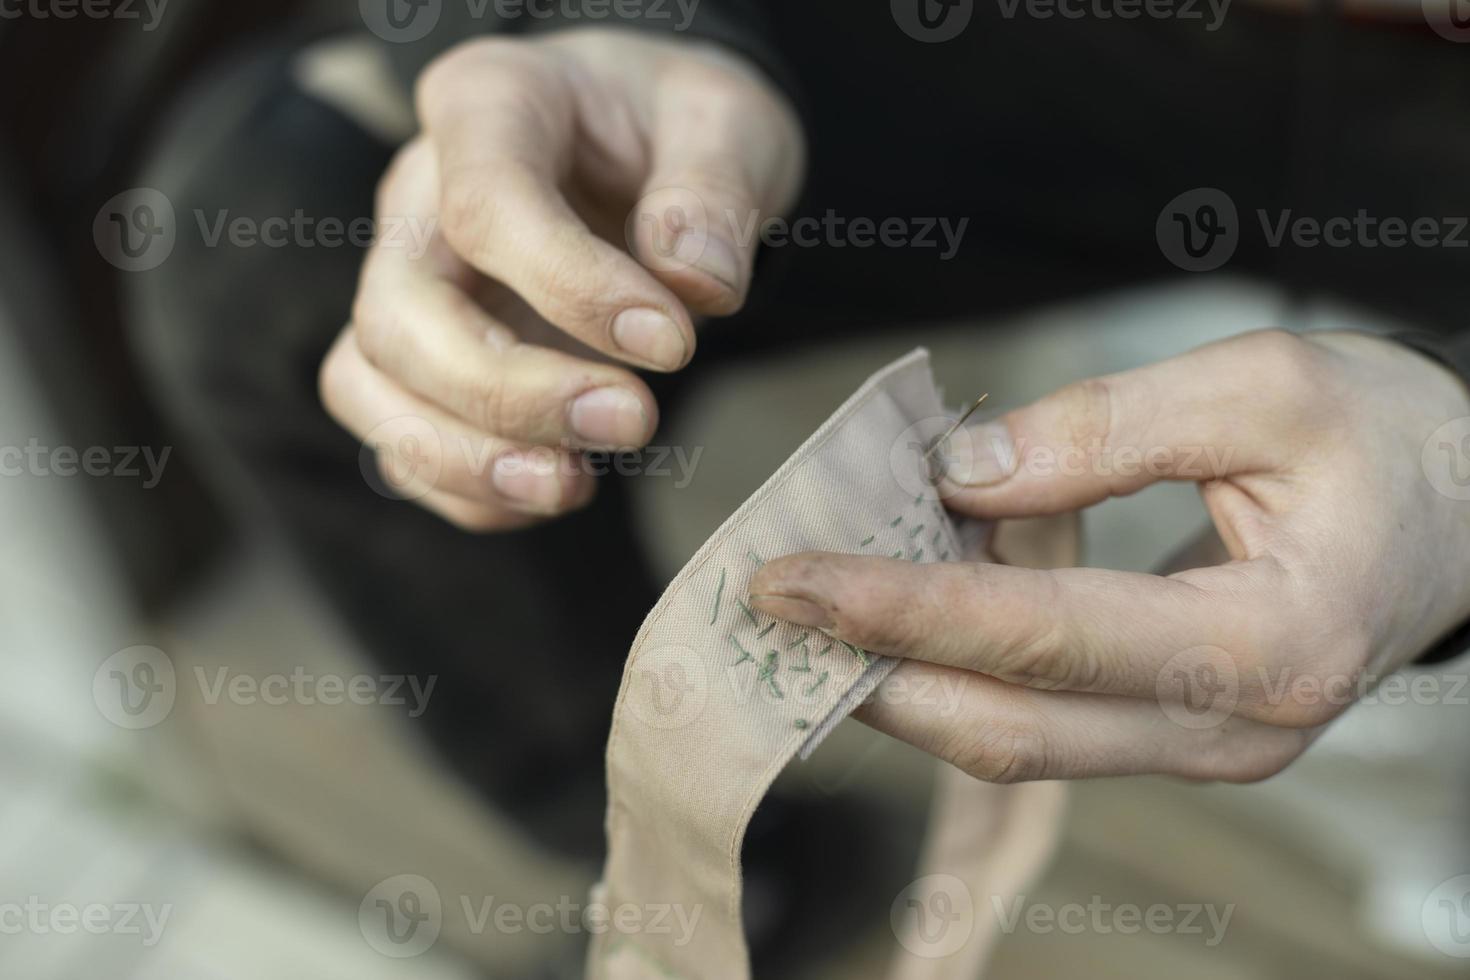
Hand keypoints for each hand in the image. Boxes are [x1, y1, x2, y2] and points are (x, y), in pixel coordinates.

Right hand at [320, 29, 803, 529]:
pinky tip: (562, 485)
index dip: (573, 289)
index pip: (485, 207)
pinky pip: (399, 438)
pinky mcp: (422, 358)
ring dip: (465, 457)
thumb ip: (715, 192)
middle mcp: (419, 196)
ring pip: (368, 384)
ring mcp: (409, 281)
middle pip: (398, 314)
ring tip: (574, 485)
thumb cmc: (679, 128)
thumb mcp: (729, 122)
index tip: (673, 344)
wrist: (656, 152)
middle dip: (508, 394)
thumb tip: (694, 283)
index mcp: (489, 104)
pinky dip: (470, 487)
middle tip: (635, 422)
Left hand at [750, 330, 1469, 782]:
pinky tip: (903, 609)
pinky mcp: (1178, 733)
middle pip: (1009, 727)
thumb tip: (958, 474)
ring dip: (904, 680)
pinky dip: (960, 672)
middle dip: (873, 669)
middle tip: (767, 605)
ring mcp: (1204, 747)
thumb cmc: (1386, 438)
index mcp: (1269, 644)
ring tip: (814, 608)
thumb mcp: (1262, 386)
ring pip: (1017, 740)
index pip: (1044, 639)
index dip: (904, 610)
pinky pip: (1044, 720)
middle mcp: (1231, 728)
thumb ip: (1105, 429)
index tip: (790, 578)